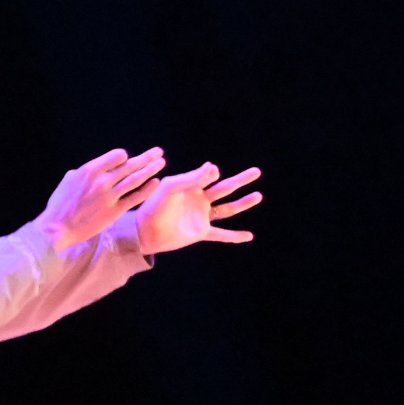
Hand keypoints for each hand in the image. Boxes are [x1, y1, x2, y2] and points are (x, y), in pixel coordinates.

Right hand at [42, 148, 166, 249]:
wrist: (57, 227)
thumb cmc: (60, 205)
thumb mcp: (69, 181)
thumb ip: (83, 172)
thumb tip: (92, 168)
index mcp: (89, 170)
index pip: (116, 156)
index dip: (124, 157)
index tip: (128, 160)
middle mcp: (101, 181)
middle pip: (129, 165)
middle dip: (146, 157)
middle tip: (158, 151)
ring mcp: (109, 196)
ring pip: (135, 179)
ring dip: (151, 169)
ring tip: (162, 162)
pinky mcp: (114, 211)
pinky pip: (135, 198)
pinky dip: (147, 189)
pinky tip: (157, 183)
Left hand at [127, 162, 265, 254]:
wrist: (144, 231)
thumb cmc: (153, 206)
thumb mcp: (170, 187)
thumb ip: (191, 178)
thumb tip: (214, 168)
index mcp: (190, 185)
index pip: (208, 175)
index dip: (210, 173)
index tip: (210, 172)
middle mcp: (199, 199)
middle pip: (225, 188)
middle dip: (241, 180)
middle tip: (256, 171)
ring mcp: (201, 216)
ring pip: (228, 208)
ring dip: (243, 203)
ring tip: (258, 195)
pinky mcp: (201, 232)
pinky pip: (221, 234)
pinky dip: (234, 236)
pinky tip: (249, 236)